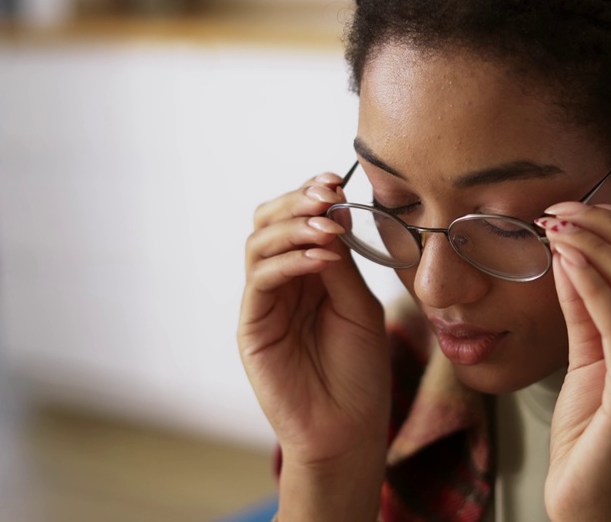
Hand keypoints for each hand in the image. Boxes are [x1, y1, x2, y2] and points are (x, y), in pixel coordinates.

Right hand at [239, 174, 389, 516]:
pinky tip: (321, 258)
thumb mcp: (358, 305)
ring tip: (328, 227)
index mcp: (307, 273)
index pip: (297, 218)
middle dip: (296, 201)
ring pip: (258, 244)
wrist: (348, 429)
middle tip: (327, 195)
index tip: (336, 181)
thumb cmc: (358, 371)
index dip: (310, 194)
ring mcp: (262, 304)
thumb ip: (342, 263)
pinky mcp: (252, 327)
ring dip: (294, 226)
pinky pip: (260, 280)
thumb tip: (332, 213)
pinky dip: (289, 261)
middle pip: (268, 222)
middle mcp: (280, 283)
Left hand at [538, 202, 610, 521]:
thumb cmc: (593, 428)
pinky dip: (592, 282)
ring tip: (558, 227)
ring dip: (598, 246)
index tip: (588, 206)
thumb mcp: (593, 352)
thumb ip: (588, 302)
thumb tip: (570, 245)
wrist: (589, 500)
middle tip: (566, 209)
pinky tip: (566, 261)